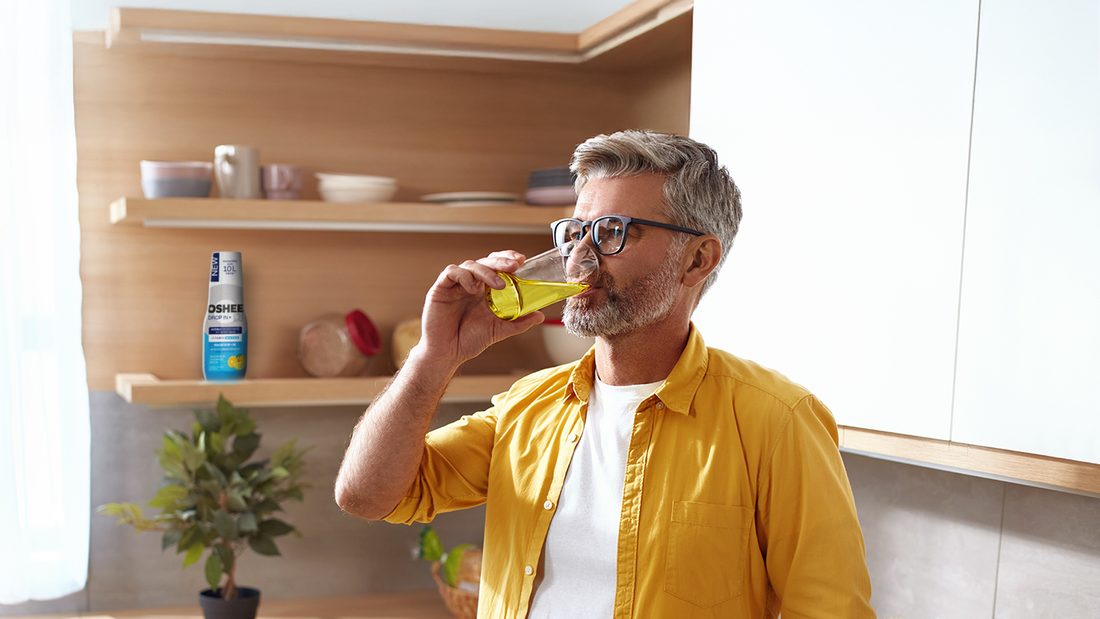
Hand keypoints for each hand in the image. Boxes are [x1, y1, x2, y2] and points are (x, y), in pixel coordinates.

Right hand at [415, 250, 544, 369]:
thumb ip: (518, 322)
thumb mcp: (499, 330)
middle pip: (485, 262)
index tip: (521, 260)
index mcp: (484, 290)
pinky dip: (464, 276)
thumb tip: (540, 315)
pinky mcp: (440, 289)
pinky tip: (472, 288)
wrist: (447, 354)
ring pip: (470, 265)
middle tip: (514, 265)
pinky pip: (451, 272)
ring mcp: (456, 285)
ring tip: (499, 285)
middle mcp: (470, 284)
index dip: (507, 259)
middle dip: (501, 261)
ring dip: (486, 271)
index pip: (496, 266)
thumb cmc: (468, 340)